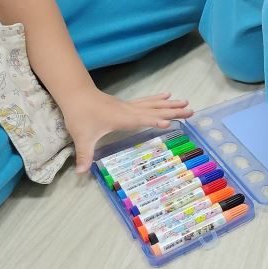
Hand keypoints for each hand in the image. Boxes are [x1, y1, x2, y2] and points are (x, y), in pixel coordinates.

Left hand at [60, 88, 191, 171]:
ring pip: (154, 104)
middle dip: (173, 112)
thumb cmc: (80, 115)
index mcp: (123, 119)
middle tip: (191, 111)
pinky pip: (147, 101)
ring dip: (170, 104)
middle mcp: (130, 111)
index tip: (170, 124)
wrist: (76, 94)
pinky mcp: (128, 104)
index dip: (155, 122)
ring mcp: (130, 106)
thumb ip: (84, 155)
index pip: (142, 120)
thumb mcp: (82, 137)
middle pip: (155, 111)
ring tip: (186, 102)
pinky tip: (167, 94)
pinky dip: (159, 99)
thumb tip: (80, 173)